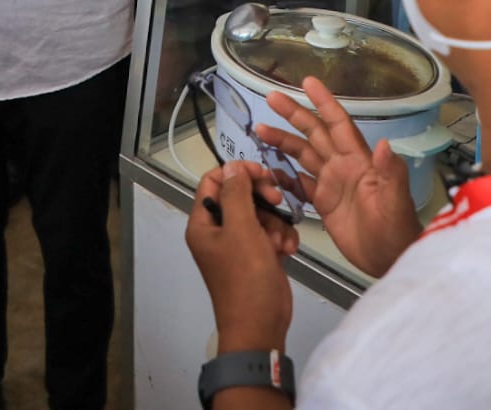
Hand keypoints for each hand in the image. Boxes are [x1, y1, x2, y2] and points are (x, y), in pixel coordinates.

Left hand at [185, 162, 298, 352]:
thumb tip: (232, 166)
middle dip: (262, 197)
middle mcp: (217, 232)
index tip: (261, 173)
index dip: (236, 172)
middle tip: (278, 200)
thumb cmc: (245, 278)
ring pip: (259, 214)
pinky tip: (287, 250)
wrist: (260, 325)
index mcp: (203, 224)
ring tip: (280, 241)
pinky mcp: (258, 256)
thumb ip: (236, 193)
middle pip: (240, 196)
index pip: (212, 182)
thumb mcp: (240, 229)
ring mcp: (238, 245)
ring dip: (275, 223)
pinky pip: (270, 233)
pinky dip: (281, 238)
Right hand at [256, 77, 420, 277]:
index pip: (339, 124)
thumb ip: (390, 172)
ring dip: (283, 142)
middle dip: (294, 115)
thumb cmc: (397, 229)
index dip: (324, 103)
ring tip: (260, 129)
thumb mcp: (395, 200)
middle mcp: (343, 166)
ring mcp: (332, 184)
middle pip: (314, 134)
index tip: (308, 82)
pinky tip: (268, 169)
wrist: (392, 259)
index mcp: (359, 160)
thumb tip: (385, 143)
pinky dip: (284, 175)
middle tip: (271, 97)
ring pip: (303, 155)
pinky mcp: (323, 203)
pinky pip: (300, 184)